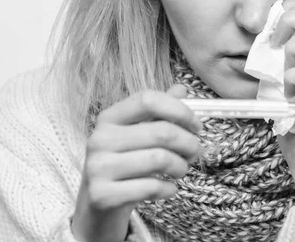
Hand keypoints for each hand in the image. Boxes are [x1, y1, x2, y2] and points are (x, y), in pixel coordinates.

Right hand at [71, 85, 201, 241]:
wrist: (98, 205)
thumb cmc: (126, 164)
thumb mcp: (138, 134)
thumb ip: (158, 112)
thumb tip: (181, 89)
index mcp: (109, 118)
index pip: (148, 99)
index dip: (179, 110)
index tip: (196, 125)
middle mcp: (100, 139)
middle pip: (161, 132)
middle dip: (189, 143)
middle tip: (195, 152)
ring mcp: (98, 167)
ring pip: (160, 159)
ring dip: (181, 166)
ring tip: (181, 170)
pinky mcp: (103, 195)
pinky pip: (151, 187)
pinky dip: (169, 188)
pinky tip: (168, 188)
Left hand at [272, 0, 294, 204]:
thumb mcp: (288, 92)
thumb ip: (283, 67)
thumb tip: (265, 44)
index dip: (293, 11)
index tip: (272, 31)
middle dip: (290, 20)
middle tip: (274, 43)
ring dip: (293, 50)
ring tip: (285, 76)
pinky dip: (294, 77)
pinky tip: (290, 97)